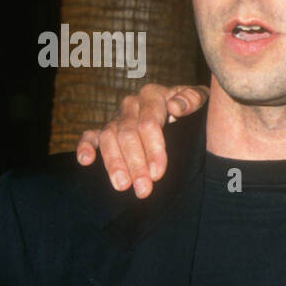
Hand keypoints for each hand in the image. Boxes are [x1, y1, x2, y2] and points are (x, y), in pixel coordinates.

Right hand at [76, 84, 207, 197]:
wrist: (179, 103)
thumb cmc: (191, 104)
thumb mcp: (200, 98)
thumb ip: (193, 99)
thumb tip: (175, 107)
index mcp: (152, 96)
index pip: (149, 123)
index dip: (153, 149)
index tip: (158, 173)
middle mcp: (131, 105)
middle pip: (128, 134)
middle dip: (135, 164)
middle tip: (143, 189)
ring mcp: (117, 117)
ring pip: (108, 138)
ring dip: (114, 163)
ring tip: (122, 186)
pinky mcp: (105, 129)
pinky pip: (90, 135)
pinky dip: (85, 146)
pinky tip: (85, 161)